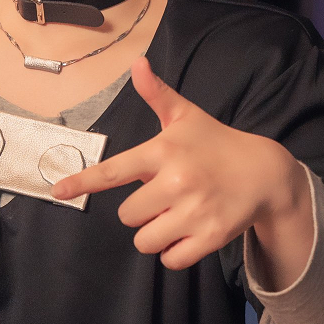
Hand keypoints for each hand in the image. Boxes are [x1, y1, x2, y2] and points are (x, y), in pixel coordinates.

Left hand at [53, 57, 311, 273]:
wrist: (266, 173)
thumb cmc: (216, 143)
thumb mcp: (186, 116)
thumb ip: (157, 95)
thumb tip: (137, 63)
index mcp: (163, 152)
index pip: (113, 170)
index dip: (83, 182)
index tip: (58, 191)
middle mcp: (176, 182)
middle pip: (127, 215)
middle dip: (140, 210)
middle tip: (164, 196)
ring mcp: (195, 211)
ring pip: (145, 241)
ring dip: (154, 233)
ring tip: (176, 214)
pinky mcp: (212, 237)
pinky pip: (171, 260)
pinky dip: (174, 252)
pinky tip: (188, 233)